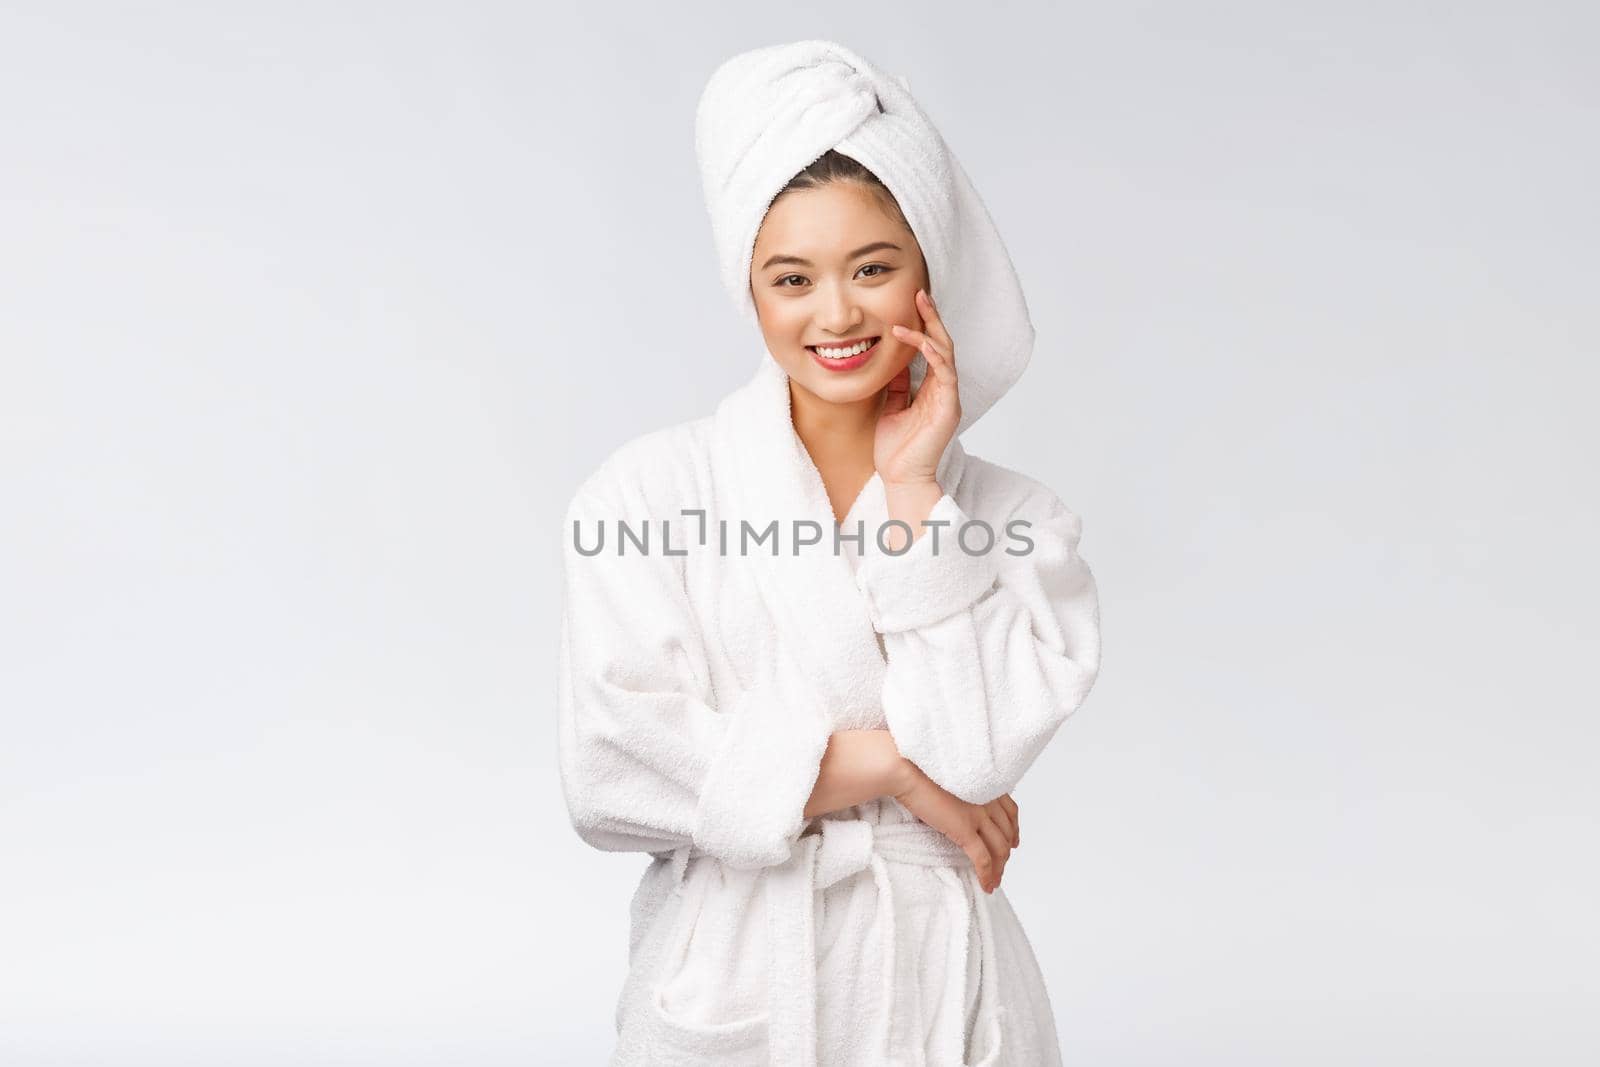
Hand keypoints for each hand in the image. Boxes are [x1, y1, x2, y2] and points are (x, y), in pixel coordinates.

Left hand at [875, 288, 960, 487]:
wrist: (901, 479)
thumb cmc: (895, 450)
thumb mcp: (890, 407)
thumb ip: (895, 385)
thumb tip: (890, 359)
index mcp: (930, 389)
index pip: (930, 349)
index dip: (922, 325)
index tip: (910, 303)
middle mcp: (943, 390)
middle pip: (942, 343)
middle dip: (931, 317)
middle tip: (919, 292)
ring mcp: (948, 397)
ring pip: (946, 351)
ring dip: (932, 327)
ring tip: (919, 305)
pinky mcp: (949, 407)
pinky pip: (945, 372)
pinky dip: (932, 353)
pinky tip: (919, 339)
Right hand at [891, 762, 1019, 893]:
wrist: (907, 769)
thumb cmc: (919, 770)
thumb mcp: (950, 779)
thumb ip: (962, 791)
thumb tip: (957, 804)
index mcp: (985, 785)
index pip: (1010, 811)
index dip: (1014, 829)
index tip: (1014, 841)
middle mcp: (987, 799)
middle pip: (1007, 833)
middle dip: (1006, 852)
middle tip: (1002, 866)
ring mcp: (978, 815)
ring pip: (999, 849)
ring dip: (999, 869)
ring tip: (995, 881)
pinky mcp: (964, 829)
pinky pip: (982, 859)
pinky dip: (987, 875)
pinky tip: (986, 885)